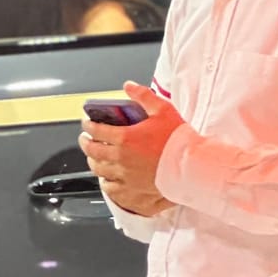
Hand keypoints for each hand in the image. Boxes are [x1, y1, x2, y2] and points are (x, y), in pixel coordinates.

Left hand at [79, 81, 183, 216]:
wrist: (192, 167)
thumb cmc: (178, 140)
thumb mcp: (162, 109)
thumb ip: (143, 95)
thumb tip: (128, 86)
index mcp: (125, 137)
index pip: (96, 130)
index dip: (88, 124)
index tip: (87, 122)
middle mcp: (121, 158)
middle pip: (92, 150)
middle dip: (85, 142)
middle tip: (86, 138)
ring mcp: (124, 176)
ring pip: (98, 169)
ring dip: (93, 161)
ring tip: (94, 157)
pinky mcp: (131, 190)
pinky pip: (110, 188)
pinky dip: (105, 182)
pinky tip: (106, 178)